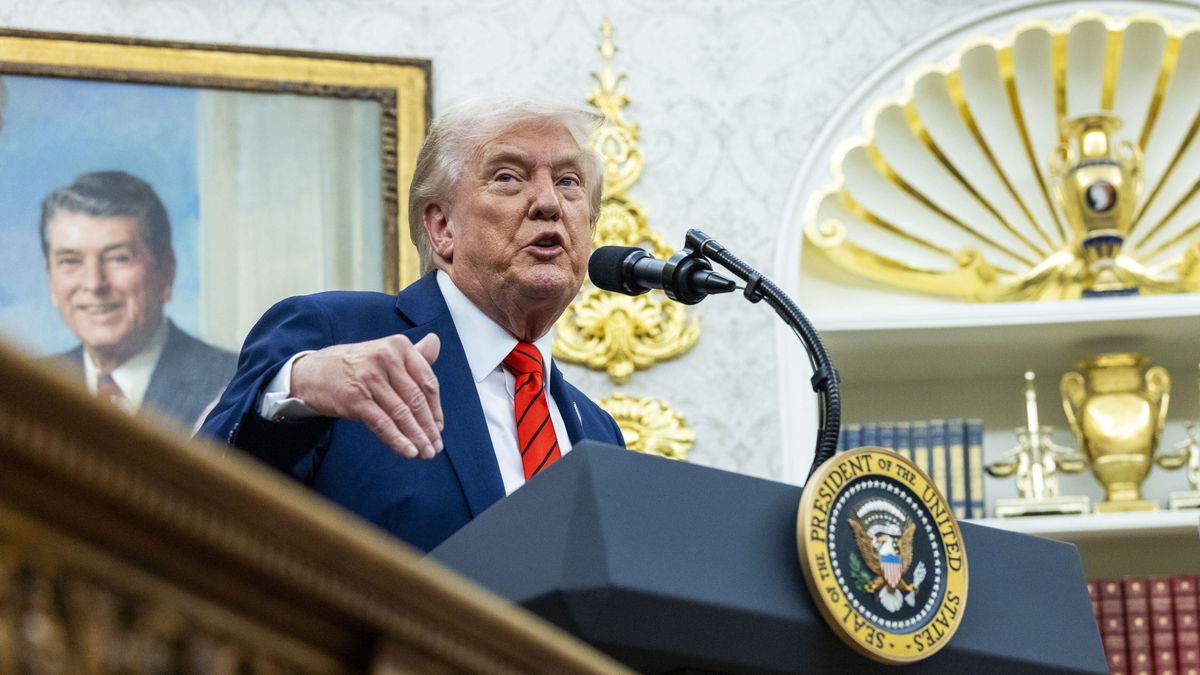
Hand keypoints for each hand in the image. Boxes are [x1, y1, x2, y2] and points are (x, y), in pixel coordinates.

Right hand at [289, 333, 443, 457]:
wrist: (313, 372)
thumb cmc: (355, 365)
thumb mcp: (384, 353)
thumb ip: (413, 353)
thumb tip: (436, 342)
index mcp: (399, 346)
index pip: (427, 381)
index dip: (436, 408)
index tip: (439, 427)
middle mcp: (386, 359)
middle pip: (416, 399)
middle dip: (428, 427)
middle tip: (436, 446)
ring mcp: (370, 378)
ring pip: (401, 413)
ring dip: (417, 437)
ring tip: (426, 453)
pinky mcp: (355, 398)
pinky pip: (382, 423)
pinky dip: (398, 440)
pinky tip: (408, 452)